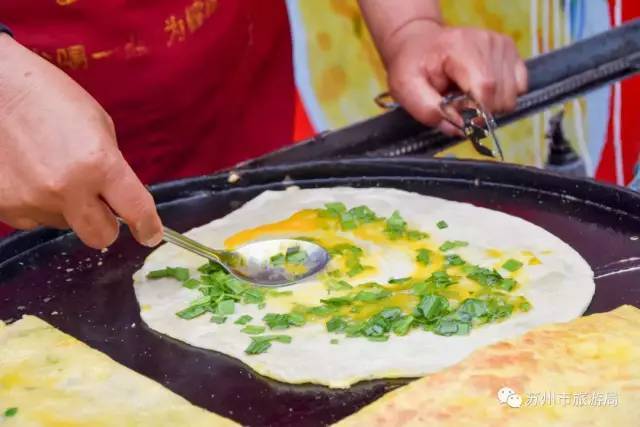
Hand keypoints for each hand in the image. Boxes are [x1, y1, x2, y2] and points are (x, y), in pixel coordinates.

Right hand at [0, 35, 162, 248]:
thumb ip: (113, 168)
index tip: (150, 233)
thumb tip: (120, 200)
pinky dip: (40, 204)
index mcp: (99, 164)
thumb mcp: (99, 127)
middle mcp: (67, 189)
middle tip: (101, 205)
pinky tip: (31, 174)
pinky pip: (35, 218)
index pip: (136, 211)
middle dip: (106, 224)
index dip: (148, 227)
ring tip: (53, 170)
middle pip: (101, 237)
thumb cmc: (51, 98)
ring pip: (66, 225)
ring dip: (68, 208)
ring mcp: (32, 200)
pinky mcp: (5, 206)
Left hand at [383, 20, 527, 132]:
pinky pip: (520, 87)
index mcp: (459, 47)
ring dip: (490, 104)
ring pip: (512, 94)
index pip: (485, 87)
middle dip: (481, 110)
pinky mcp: (510, 50)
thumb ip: (428, 111)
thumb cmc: (413, 66)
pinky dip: (501, 95)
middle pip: (501, 95)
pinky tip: (480, 88)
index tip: (463, 120)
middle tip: (458, 104)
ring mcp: (501, 44)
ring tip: (467, 94)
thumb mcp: (406, 89)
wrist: (420, 43)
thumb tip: (458, 128)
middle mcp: (486, 41)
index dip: (477, 112)